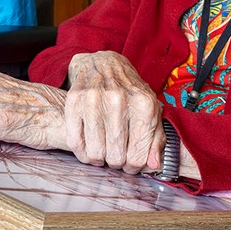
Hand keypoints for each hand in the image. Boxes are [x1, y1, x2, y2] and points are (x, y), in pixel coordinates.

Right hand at [64, 51, 163, 174]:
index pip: (138, 157)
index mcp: (143, 104)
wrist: (104, 63)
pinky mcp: (74, 100)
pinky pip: (74, 142)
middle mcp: (118, 100)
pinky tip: (89, 146)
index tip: (131, 161)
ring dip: (99, 158)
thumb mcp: (152, 110)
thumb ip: (156, 139)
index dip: (134, 166)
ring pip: (95, 152)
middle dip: (117, 162)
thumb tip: (152, 165)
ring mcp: (94, 99)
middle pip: (116, 157)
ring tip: (103, 151)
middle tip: (116, 154)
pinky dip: (81, 152)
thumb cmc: (130, 91)